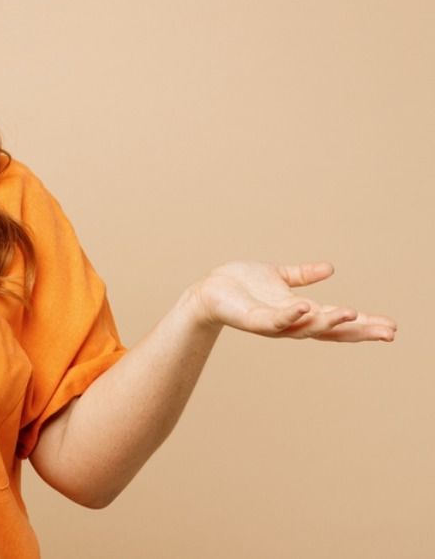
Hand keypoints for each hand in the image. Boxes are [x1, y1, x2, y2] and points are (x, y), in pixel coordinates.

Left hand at [187, 261, 395, 342]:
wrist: (209, 291)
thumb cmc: (242, 286)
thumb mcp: (279, 277)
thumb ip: (302, 275)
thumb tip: (330, 269)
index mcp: (301, 312)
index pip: (339, 322)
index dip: (364, 325)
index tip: (391, 327)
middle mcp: (292, 323)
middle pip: (331, 331)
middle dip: (359, 331)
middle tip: (388, 331)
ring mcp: (273, 324)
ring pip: (306, 327)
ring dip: (329, 321)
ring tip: (353, 314)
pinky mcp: (252, 320)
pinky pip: (273, 319)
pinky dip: (289, 314)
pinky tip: (304, 306)